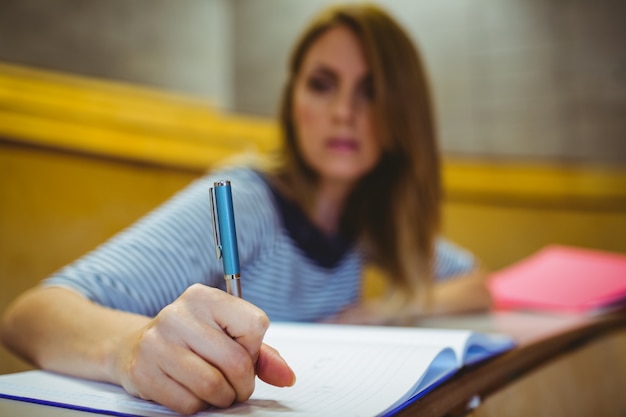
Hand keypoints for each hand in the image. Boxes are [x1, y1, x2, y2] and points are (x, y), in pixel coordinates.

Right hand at [111, 284, 294, 413]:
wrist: (136, 346)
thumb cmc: (193, 340)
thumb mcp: (228, 335)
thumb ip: (262, 355)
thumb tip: (286, 376)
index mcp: (204, 297)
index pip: (254, 325)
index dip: (254, 349)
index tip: (243, 353)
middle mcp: (178, 314)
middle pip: (236, 361)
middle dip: (243, 383)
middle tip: (236, 385)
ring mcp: (157, 343)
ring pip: (212, 385)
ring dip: (222, 398)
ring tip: (217, 390)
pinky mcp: (143, 371)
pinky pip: (188, 403)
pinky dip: (198, 405)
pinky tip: (192, 392)